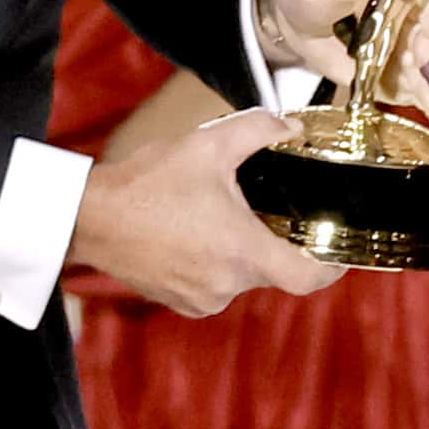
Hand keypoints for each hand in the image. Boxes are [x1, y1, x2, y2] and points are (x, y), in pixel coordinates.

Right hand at [69, 109, 341, 317]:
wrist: (88, 218)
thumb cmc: (147, 183)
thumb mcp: (209, 143)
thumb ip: (259, 129)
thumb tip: (291, 126)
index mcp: (243, 252)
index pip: (307, 278)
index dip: (331, 268)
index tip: (339, 252)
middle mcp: (226, 284)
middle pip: (273, 271)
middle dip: (273, 242)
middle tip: (264, 210)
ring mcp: (200, 298)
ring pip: (241, 277)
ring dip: (239, 252)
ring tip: (219, 217)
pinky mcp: (178, 301)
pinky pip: (213, 286)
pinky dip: (213, 264)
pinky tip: (195, 234)